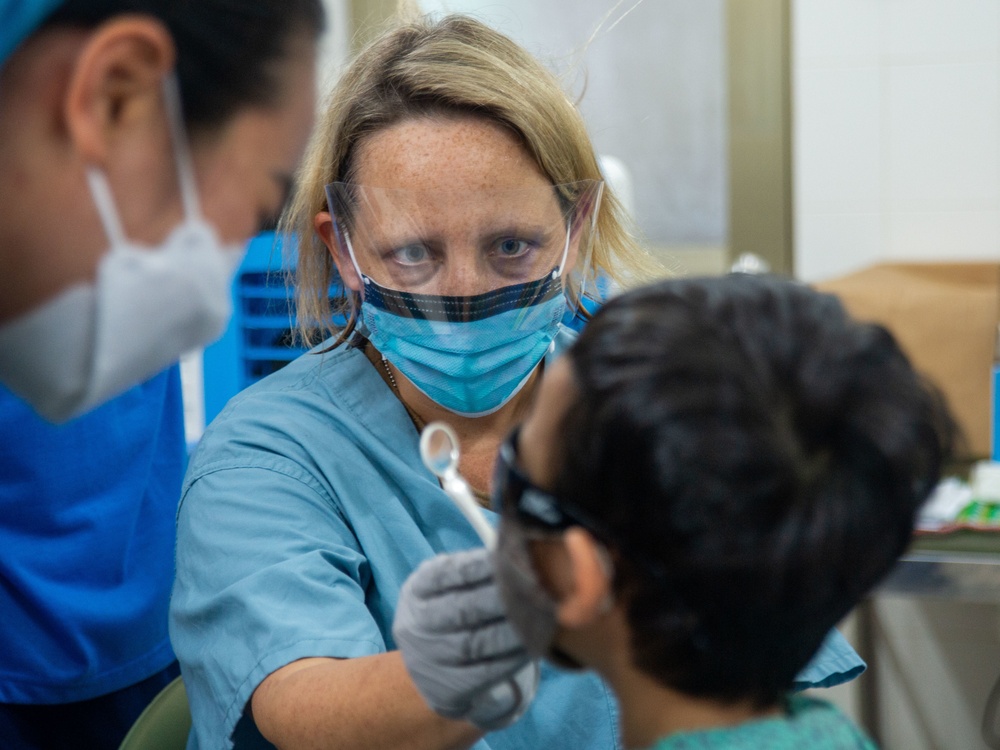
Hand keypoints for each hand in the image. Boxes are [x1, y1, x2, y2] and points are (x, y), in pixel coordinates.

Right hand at [392, 548, 539, 729]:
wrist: (430, 667)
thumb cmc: (451, 611)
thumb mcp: (449, 586)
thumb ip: (476, 569)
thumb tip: (518, 552)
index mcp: (416, 592)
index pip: (446, 574)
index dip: (479, 566)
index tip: (511, 559)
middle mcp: (416, 626)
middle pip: (462, 610)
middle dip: (502, 598)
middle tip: (536, 589)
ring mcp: (429, 660)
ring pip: (475, 643)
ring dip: (513, 630)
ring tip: (543, 618)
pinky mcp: (448, 689)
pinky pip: (485, 673)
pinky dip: (512, 659)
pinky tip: (534, 645)